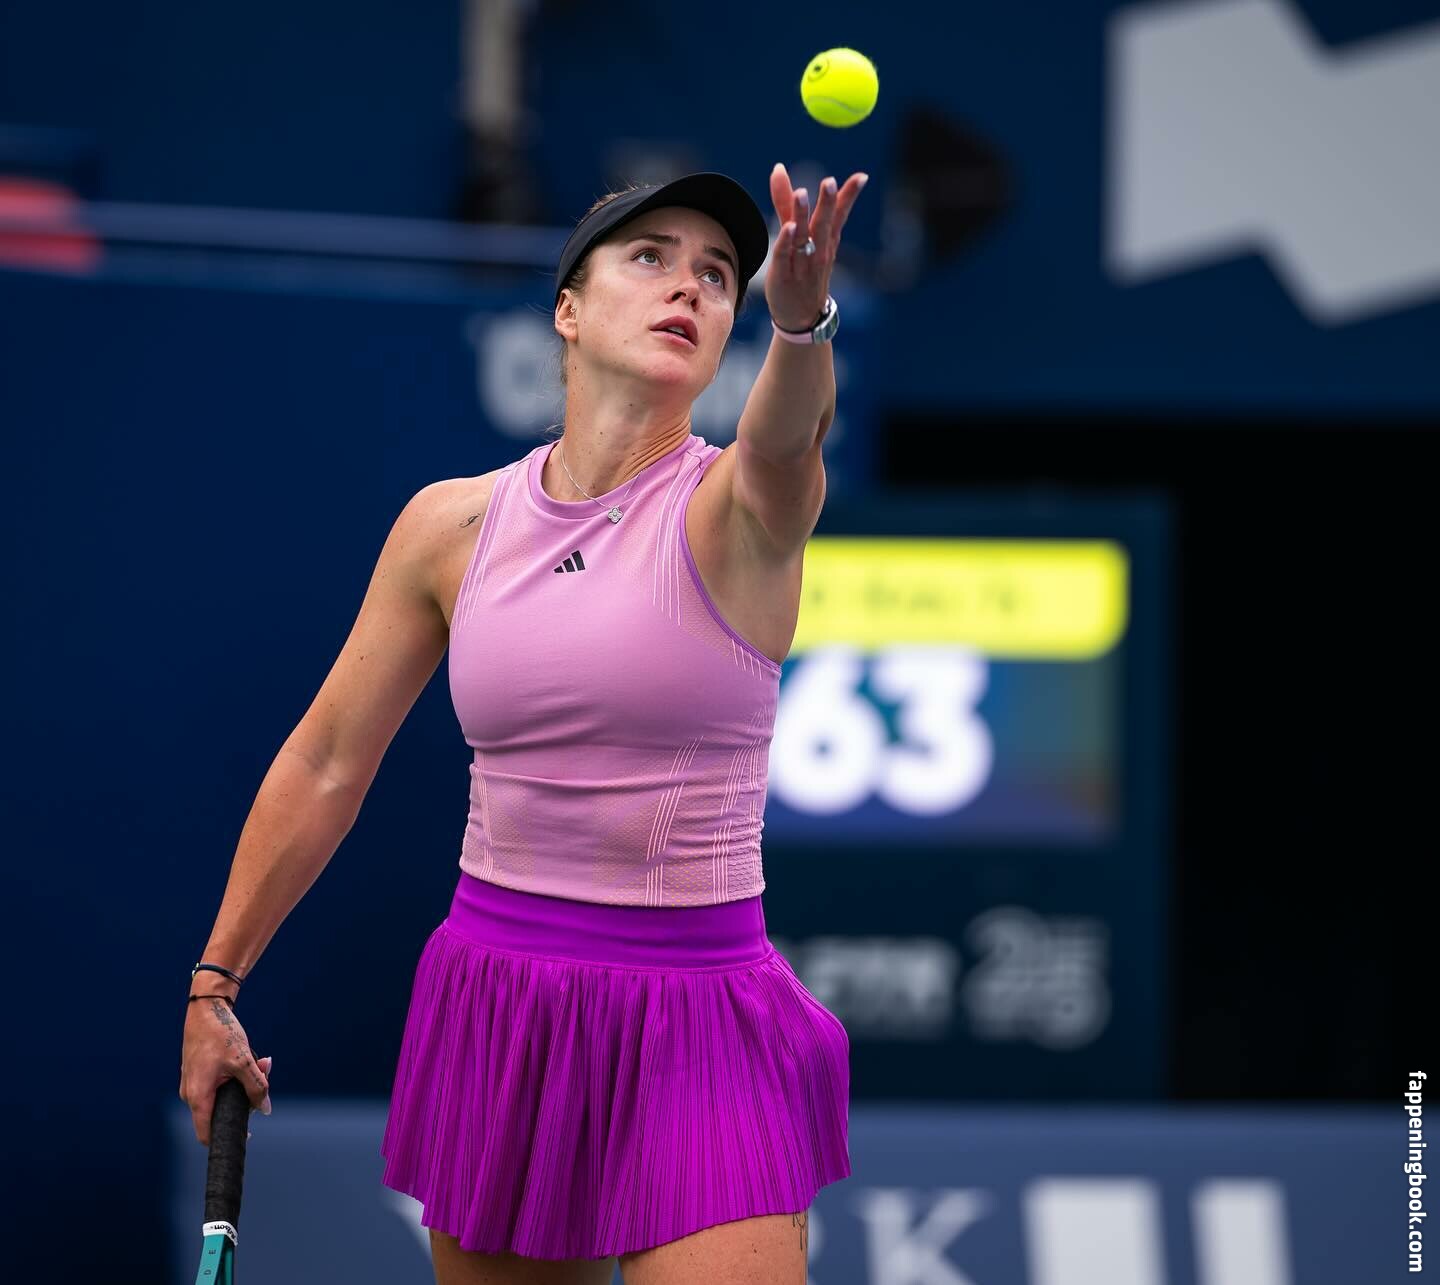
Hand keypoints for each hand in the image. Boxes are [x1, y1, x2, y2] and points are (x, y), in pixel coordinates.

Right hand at [180, 997, 272, 1144]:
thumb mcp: (244, 1061)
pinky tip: (254, 1058)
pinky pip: (220, 1084)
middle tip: (265, 1074)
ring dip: (246, 1083)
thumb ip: (256, 1086)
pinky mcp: (199, 1074)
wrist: (206, 1008)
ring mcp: (193, 1084)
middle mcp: (191, 1094)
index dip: (226, 1138)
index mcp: (198, 1097)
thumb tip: (265, 1109)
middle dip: (247, 1099)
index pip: (207, 1134)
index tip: (246, 1136)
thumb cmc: (221, 1033)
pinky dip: (238, 1075)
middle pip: (222, 1112)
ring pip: (224, 1096)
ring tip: (263, 1062)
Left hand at [765, 162, 866, 331]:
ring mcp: (802, 264)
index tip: (861, 177)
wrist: (800, 318)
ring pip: (803, 237)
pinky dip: (787, 241)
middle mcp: (818, 252)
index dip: (849, 197)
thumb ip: (786, 203)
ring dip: (802, 215)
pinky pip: (785, 256)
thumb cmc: (803, 272)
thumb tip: (778, 169)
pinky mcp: (783, 275)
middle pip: (823, 224)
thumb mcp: (801, 236)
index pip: (840, 216)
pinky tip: (788, 227)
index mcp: (826, 241)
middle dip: (828, 203)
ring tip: (802, 194)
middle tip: (830, 182)